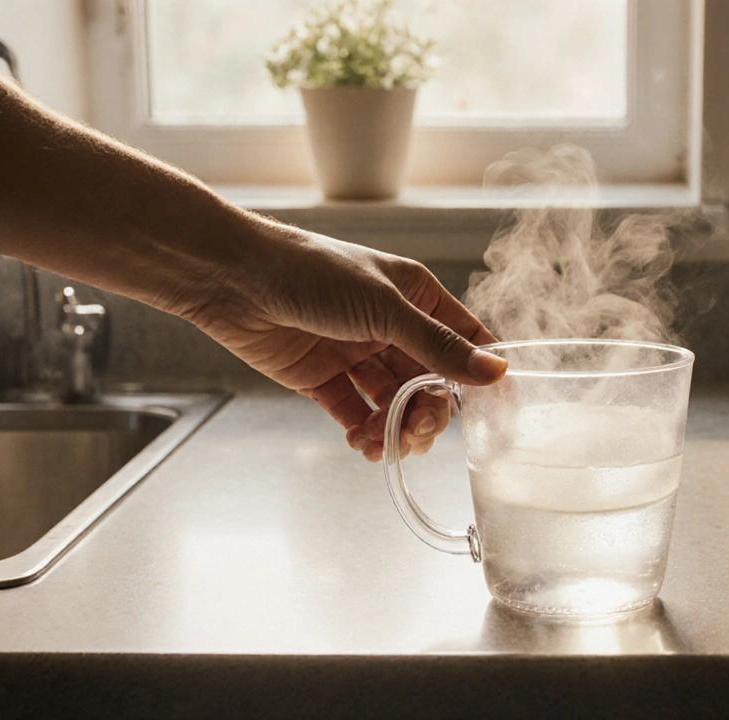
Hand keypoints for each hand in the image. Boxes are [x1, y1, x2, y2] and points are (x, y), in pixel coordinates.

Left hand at [183, 223, 505, 460]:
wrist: (232, 278)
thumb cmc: (310, 271)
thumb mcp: (385, 308)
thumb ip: (438, 346)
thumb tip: (495, 371)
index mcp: (417, 298)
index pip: (465, 342)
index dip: (482, 376)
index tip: (497, 413)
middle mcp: (392, 327)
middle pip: (431, 383)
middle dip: (429, 413)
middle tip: (417, 432)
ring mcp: (358, 354)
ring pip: (394, 403)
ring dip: (396, 427)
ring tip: (384, 443)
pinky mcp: (324, 379)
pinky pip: (357, 413)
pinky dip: (365, 432)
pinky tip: (363, 443)